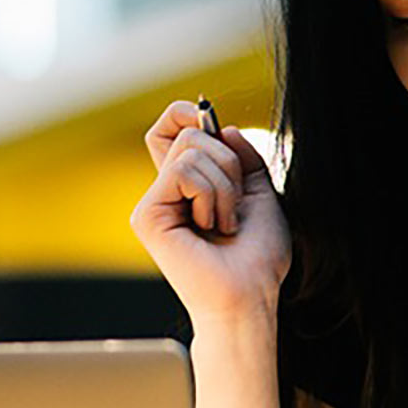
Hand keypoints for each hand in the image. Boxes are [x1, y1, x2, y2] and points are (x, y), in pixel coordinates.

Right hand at [130, 101, 291, 321]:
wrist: (250, 293)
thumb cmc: (258, 255)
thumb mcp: (260, 194)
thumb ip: (242, 157)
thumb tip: (221, 127)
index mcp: (188, 186)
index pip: (171, 130)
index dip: (185, 114)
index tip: (206, 116)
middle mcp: (165, 192)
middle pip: (188, 135)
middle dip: (227, 162)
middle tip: (233, 205)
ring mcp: (153, 203)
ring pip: (191, 151)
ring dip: (224, 186)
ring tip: (223, 223)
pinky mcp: (147, 215)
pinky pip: (183, 171)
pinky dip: (211, 194)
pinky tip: (211, 226)